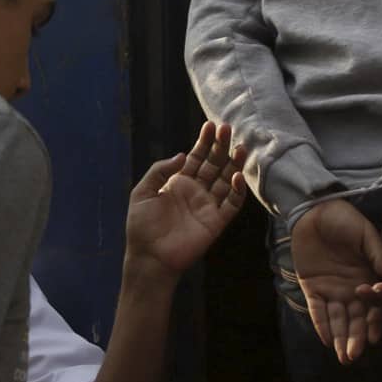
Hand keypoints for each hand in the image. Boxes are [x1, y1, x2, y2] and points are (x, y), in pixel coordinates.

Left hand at [122, 123, 248, 280]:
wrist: (148, 256)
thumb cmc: (141, 226)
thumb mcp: (142, 192)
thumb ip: (160, 170)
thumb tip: (182, 155)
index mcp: (179, 183)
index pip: (196, 158)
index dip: (204, 142)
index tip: (211, 125)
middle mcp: (196, 191)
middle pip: (214, 165)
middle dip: (221, 146)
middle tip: (227, 128)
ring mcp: (208, 206)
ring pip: (227, 181)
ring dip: (234, 164)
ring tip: (241, 147)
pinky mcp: (216, 222)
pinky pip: (232, 204)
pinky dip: (238, 191)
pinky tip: (238, 176)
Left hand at [285, 197, 381, 364]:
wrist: (316, 210)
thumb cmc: (345, 219)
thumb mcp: (366, 236)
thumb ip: (377, 256)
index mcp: (368, 277)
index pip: (373, 306)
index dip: (373, 323)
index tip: (375, 338)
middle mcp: (351, 288)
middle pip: (354, 319)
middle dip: (354, 338)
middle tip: (354, 357)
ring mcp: (331, 289)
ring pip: (337, 319)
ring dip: (340, 337)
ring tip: (343, 356)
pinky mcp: (312, 287)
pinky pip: (317, 310)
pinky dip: (321, 324)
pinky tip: (326, 340)